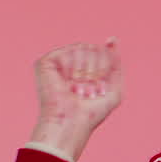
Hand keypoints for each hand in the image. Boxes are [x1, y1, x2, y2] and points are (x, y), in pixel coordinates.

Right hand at [30, 37, 124, 159]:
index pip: (101, 53)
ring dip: (86, 70)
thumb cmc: (92, 112)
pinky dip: (72, 67)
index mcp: (84, 71)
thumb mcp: (115, 89)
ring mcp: (57, 64)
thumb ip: (115, 64)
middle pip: (93, 49)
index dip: (105, 68)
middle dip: (97, 70)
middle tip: (88, 90)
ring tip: (78, 88)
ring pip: (81, 48)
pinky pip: (67, 51)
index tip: (100, 88)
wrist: (72, 122)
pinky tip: (69, 81)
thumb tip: (112, 40)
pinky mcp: (44, 63)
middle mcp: (70, 66)